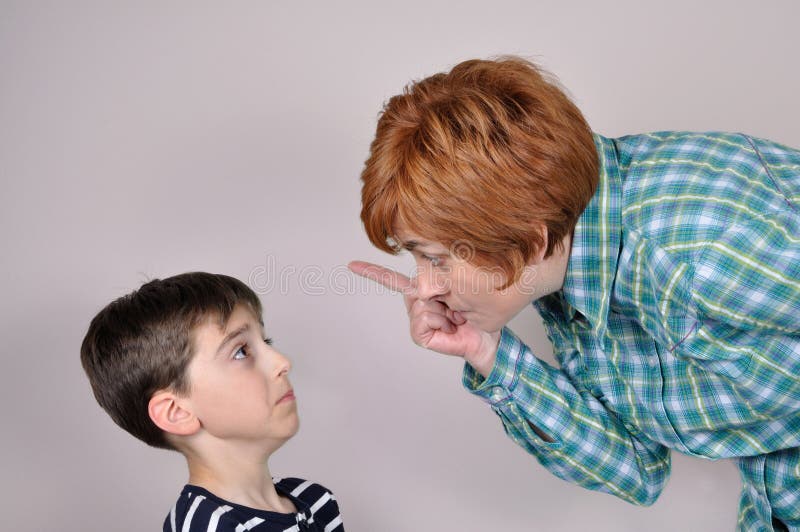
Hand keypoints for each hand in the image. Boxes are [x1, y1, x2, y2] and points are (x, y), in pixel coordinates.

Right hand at [348, 260, 499, 376]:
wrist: (484, 336)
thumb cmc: (475, 311)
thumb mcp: (456, 286)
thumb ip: (434, 277)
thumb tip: (420, 279)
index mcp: (421, 289)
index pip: (391, 278)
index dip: (371, 271)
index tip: (351, 265)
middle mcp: (415, 303)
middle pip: (414, 287)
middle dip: (439, 292)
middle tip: (455, 305)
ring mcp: (415, 319)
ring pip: (420, 302)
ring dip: (443, 308)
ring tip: (454, 316)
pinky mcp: (418, 334)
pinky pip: (421, 317)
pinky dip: (438, 320)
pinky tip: (447, 326)